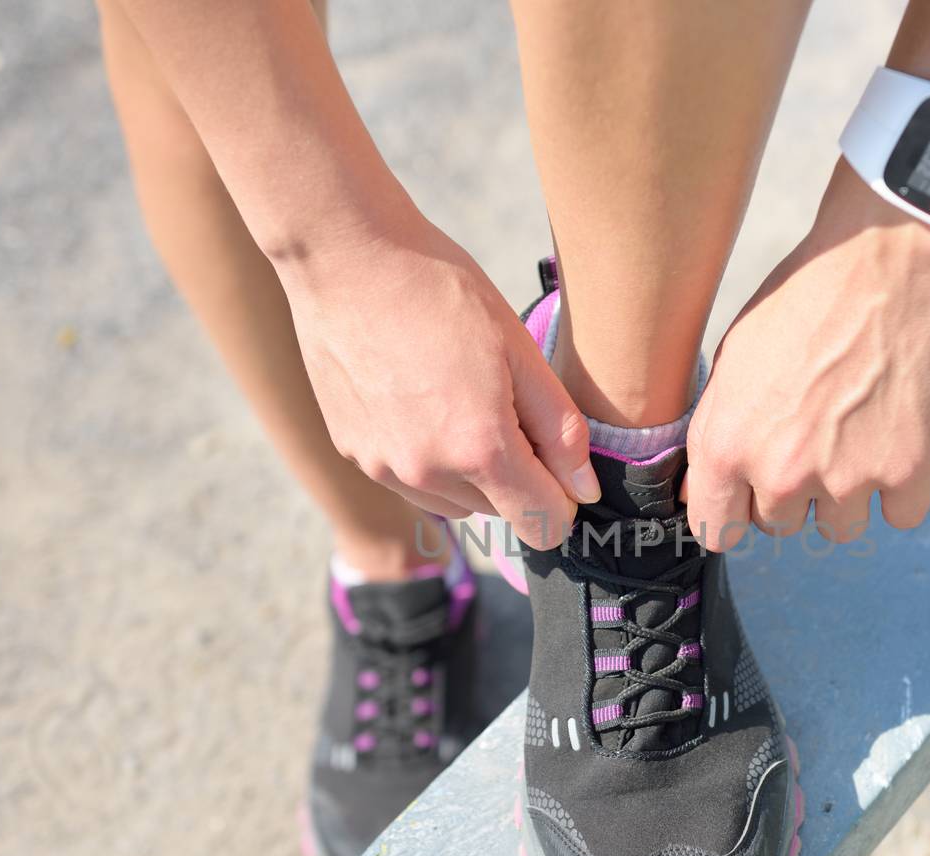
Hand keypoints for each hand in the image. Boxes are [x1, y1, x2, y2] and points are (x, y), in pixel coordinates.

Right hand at [276, 212, 597, 549]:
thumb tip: (584, 491)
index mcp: (480, 449)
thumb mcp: (520, 350)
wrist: (345, 256)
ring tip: (456, 395)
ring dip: (468, 471)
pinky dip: (425, 456)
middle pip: (497, 512)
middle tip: (500, 399)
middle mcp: (427, 473)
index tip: (555, 457)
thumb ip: (560, 429)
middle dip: (513, 474)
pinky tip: (417, 397)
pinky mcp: (351, 453)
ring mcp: (382, 467)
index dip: (560, 498)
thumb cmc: (439, 291)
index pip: (541, 525)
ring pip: (452, 501)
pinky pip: (408, 479)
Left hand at [685, 162, 929, 551]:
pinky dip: (900, 488)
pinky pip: (899, 516)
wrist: (882, 258)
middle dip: (793, 491)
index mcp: (725, 447)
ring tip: (856, 432)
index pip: (718, 530)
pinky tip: (894, 440)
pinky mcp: (908, 469)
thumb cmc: (801, 299)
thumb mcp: (731, 361)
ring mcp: (848, 478)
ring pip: (840, 528)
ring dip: (846, 495)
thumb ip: (715, 435)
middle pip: (781, 526)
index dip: (734, 511)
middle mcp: (782, 474)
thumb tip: (702, 493)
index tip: (749, 496)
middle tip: (814, 433)